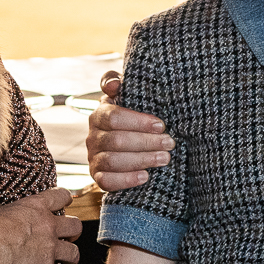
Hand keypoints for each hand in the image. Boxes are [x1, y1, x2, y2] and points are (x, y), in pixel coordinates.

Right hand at [0, 188, 82, 263]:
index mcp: (36, 206)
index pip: (60, 196)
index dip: (65, 199)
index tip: (66, 202)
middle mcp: (48, 225)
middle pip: (75, 225)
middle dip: (74, 231)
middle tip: (70, 235)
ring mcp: (49, 247)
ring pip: (73, 252)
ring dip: (72, 257)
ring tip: (70, 261)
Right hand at [87, 71, 172, 192]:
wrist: (129, 143)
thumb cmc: (132, 116)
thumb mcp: (127, 96)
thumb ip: (116, 82)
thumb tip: (113, 85)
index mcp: (99, 115)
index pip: (114, 117)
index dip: (139, 122)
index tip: (161, 125)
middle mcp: (93, 136)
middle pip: (116, 140)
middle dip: (146, 142)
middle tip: (170, 143)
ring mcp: (93, 158)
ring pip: (112, 161)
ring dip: (141, 160)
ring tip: (165, 158)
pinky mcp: (98, 176)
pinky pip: (106, 181)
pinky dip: (126, 180)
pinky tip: (146, 176)